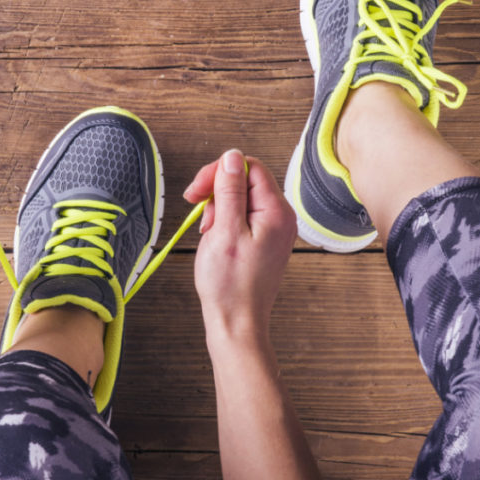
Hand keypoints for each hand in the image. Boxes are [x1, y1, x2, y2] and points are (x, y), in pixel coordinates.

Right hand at [184, 150, 296, 343]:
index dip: (219, 172)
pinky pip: (243, 217)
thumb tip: (232, 157)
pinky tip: (216, 239)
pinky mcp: (264, 240)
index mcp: (277, 211)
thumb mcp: (224, 230)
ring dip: (219, 209)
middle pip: (246, 181)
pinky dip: (224, 223)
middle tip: (200, 214)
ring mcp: (274, 230)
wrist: (237, 322)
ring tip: (210, 234)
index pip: (249, 167)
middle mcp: (281, 217)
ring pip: (241, 199)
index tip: (197, 191)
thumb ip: (230, 190)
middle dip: (218, 192)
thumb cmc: (230, 284)